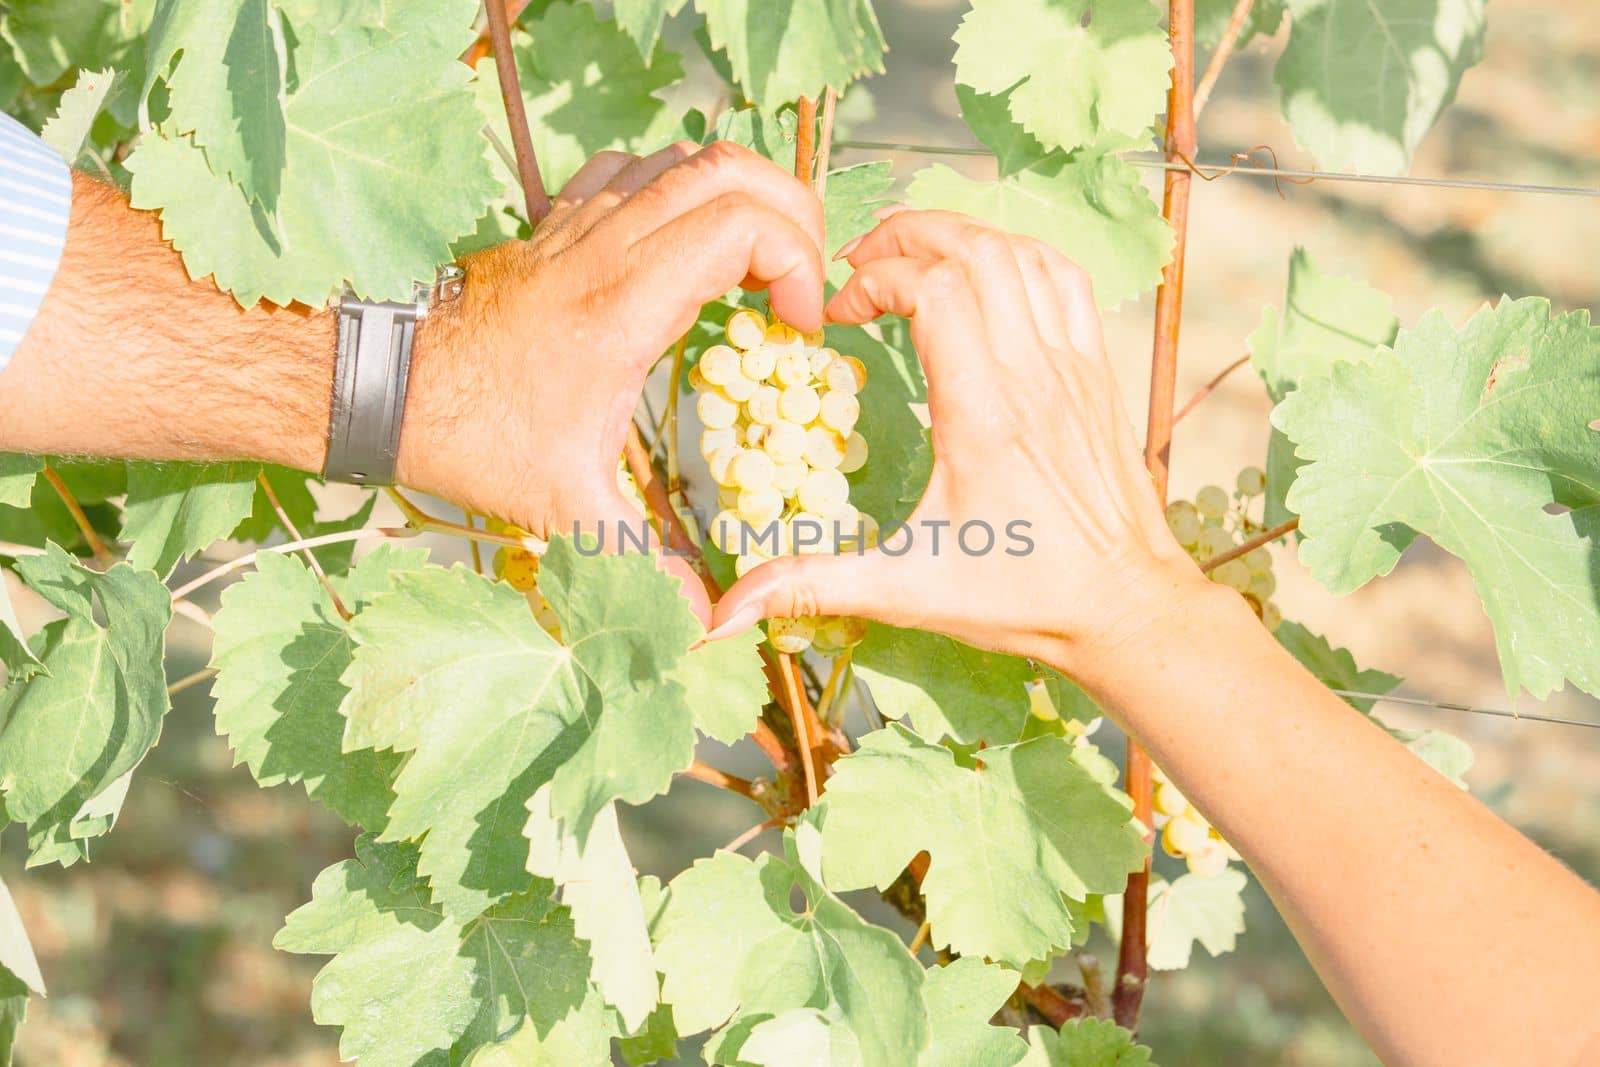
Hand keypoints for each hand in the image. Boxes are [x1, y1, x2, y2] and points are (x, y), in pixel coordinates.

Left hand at [395, 142, 825, 618]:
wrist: (383, 382)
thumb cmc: (473, 436)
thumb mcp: (564, 506)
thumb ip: (641, 562)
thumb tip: (703, 630)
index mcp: (625, 303)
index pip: (742, 224)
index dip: (797, 260)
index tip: (799, 325)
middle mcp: (608, 245)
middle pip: (730, 170)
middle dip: (792, 212)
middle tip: (803, 280)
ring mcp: (579, 223)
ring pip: (686, 157)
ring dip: (741, 195)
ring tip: (761, 262)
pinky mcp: (557, 222)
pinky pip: (636, 169)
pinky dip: (679, 189)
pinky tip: (683, 243)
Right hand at [709, 210, 1203, 674]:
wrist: (1124, 607)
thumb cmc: (1021, 596)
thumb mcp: (907, 592)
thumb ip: (812, 586)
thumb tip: (723, 613)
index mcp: (983, 414)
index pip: (935, 289)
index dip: (876, 279)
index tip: (841, 315)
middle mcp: (1033, 375)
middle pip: (978, 249)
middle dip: (909, 235)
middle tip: (860, 263)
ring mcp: (1074, 367)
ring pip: (1024, 254)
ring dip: (963, 237)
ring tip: (913, 258)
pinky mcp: (1097, 374)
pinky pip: (1065, 282)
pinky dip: (1019, 258)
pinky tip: (985, 280)